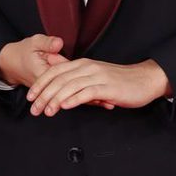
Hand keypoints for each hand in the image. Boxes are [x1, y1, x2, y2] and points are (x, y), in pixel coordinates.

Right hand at [0, 35, 114, 107]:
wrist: (12, 62)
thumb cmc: (23, 52)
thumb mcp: (33, 43)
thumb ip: (46, 43)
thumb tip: (59, 43)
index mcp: (47, 73)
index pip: (67, 81)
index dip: (84, 85)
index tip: (98, 89)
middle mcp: (52, 85)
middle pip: (73, 93)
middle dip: (90, 98)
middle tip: (106, 103)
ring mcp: (55, 89)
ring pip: (73, 97)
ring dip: (90, 101)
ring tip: (108, 104)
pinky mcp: (57, 89)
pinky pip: (71, 95)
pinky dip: (84, 98)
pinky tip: (100, 101)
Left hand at [26, 58, 170, 115]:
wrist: (145, 80)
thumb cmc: (120, 82)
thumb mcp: (95, 76)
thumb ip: (77, 78)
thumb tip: (59, 80)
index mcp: (83, 64)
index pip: (55, 72)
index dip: (40, 84)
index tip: (30, 97)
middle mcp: (88, 68)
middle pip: (59, 79)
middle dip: (43, 95)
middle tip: (34, 109)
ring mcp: (98, 77)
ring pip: (70, 86)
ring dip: (55, 99)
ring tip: (46, 112)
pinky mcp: (108, 87)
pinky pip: (87, 93)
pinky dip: (74, 100)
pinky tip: (64, 107)